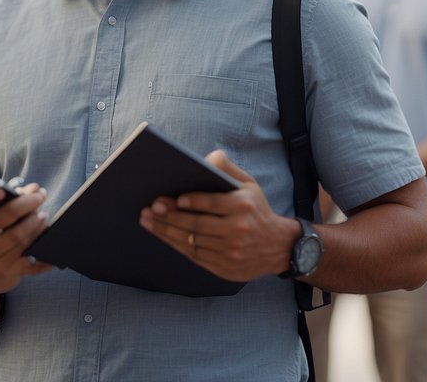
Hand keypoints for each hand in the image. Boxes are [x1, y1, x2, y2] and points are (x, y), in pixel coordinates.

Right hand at [0, 183, 52, 300]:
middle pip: (1, 220)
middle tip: (39, 195)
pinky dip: (42, 246)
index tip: (1, 189)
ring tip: (43, 214)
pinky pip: (30, 257)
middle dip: (24, 203)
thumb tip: (28, 190)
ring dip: (35, 222)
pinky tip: (49, 237)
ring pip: (18, 237)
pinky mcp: (6, 274)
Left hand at [138, 150, 301, 282]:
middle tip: (150, 208)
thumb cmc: (257, 210)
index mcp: (243, 206)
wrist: (279, 247)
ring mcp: (230, 251)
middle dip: (170, 216)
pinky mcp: (224, 267)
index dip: (193, 202)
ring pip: (192, 241)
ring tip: (147, 221)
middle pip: (197, 224)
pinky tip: (162, 234)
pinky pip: (194, 255)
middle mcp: (237, 230)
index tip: (175, 199)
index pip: (213, 203)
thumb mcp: (250, 185)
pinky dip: (176, 244)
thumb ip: (228, 170)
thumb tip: (208, 158)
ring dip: (166, 231)